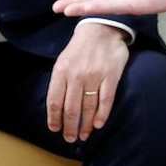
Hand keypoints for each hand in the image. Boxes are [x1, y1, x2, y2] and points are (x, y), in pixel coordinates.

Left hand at [46, 22, 129, 142]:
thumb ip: (60, 82)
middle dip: (70, 127)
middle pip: (71, 108)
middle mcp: (77, 75)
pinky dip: (102, 114)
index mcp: (61, 71)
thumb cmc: (80, 48)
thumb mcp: (63, 60)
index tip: (55, 129)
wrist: (101, 28)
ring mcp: (95, 75)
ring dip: (85, 125)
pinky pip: (106, 100)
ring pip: (88, 107)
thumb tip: (57, 107)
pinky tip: (98, 124)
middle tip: (70, 138)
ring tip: (83, 135)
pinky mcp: (111, 75)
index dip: (54, 119)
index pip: (55, 101)